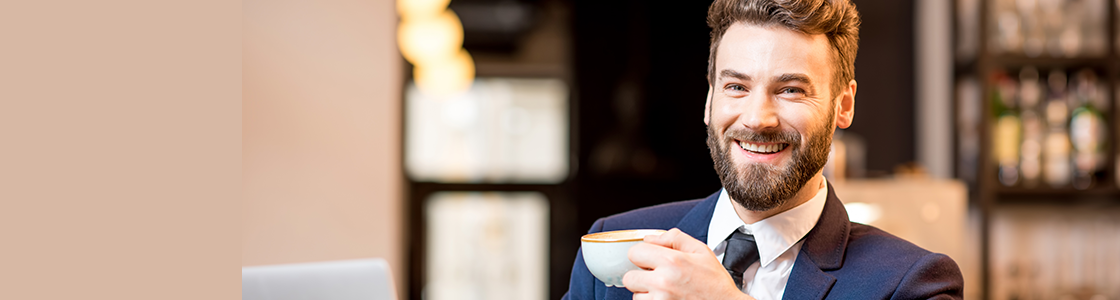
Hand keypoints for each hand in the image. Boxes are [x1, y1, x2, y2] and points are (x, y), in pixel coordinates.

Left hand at [622, 228, 754, 299]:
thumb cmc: (715, 282)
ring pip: (635, 295)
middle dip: (641, 275)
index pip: (634, 252)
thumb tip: (650, 238)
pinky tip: (666, 298)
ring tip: (665, 290)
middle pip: (629, 277)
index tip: (652, 260)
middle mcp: (663, 282)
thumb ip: (674, 238)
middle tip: (657, 276)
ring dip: (646, 292)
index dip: (643, 255)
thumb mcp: (700, 251)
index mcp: (672, 261)